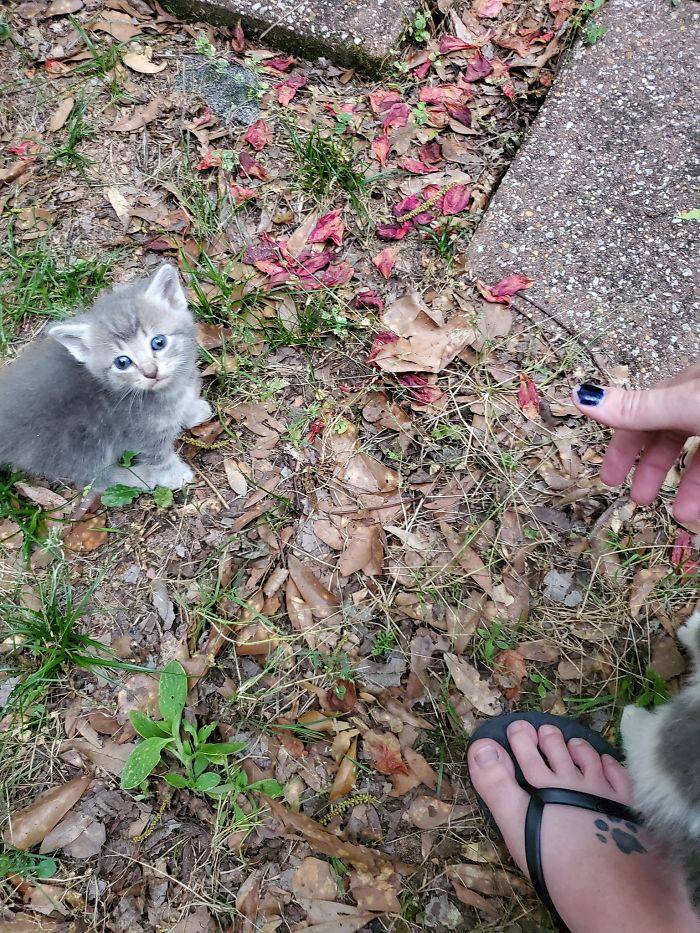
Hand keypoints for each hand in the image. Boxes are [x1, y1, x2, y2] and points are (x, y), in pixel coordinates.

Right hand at [572, 362, 699, 528]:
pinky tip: (699, 509)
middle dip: (651, 470)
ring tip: (681, 515)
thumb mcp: (682, 405)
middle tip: (639, 499)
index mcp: (681, 391)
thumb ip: (635, 408)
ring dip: (687, 488)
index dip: (623, 449)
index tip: (608, 479)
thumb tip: (579, 396)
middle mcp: (699, 406)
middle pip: (669, 438)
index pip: (642, 419)